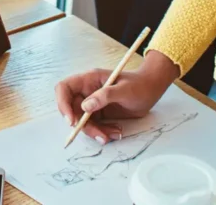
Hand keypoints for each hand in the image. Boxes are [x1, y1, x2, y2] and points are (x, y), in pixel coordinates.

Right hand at [53, 51, 178, 144]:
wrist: (152, 90)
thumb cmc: (139, 84)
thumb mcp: (124, 90)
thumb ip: (105, 96)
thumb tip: (85, 107)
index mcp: (89, 80)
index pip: (64, 88)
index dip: (63, 104)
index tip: (72, 121)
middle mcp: (88, 91)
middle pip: (72, 110)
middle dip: (83, 125)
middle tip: (99, 135)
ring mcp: (93, 103)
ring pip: (83, 122)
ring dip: (96, 131)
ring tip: (113, 134)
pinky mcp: (100, 114)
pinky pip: (95, 126)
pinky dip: (103, 132)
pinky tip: (116, 132)